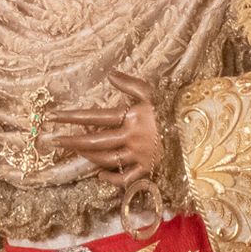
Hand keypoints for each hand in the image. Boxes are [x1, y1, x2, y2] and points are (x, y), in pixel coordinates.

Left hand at [46, 71, 162, 185]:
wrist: (199, 132)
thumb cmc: (173, 108)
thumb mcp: (153, 92)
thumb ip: (130, 83)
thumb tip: (110, 73)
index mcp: (131, 117)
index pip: (94, 117)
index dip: (71, 117)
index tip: (51, 117)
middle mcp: (132, 138)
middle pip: (95, 141)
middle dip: (72, 141)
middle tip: (53, 140)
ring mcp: (139, 156)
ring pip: (106, 159)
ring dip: (88, 156)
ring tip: (76, 151)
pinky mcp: (148, 170)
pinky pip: (124, 178)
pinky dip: (110, 178)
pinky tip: (99, 174)